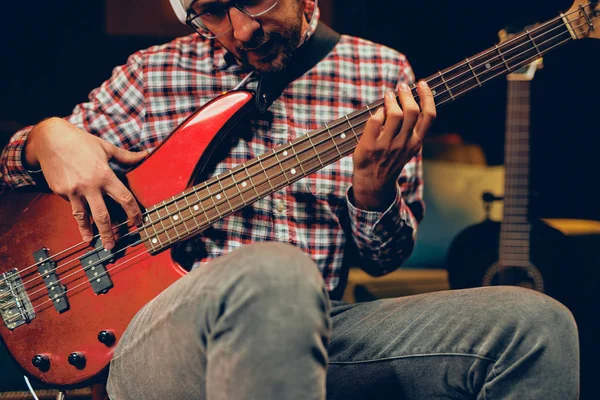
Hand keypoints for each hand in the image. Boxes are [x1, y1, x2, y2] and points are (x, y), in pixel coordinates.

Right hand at [26, 118, 147, 248]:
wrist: (51, 139)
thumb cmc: (81, 142)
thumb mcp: (106, 147)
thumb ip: (126, 156)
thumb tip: (145, 154)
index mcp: (105, 175)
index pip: (124, 199)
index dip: (133, 213)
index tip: (137, 222)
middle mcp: (89, 186)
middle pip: (102, 216)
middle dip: (109, 233)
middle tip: (113, 246)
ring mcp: (73, 190)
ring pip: (83, 217)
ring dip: (88, 232)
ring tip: (92, 242)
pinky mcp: (60, 191)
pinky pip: (72, 204)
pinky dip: (77, 210)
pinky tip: (80, 217)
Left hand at [352, 81, 435, 209]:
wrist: (374, 182)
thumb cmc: (390, 159)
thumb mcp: (408, 148)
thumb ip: (412, 129)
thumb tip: (411, 101)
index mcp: (416, 142)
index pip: (429, 116)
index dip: (427, 96)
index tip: (422, 84)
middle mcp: (404, 143)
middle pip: (412, 110)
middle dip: (407, 94)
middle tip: (401, 87)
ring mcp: (387, 145)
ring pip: (394, 113)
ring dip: (390, 100)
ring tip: (388, 96)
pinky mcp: (370, 146)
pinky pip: (375, 121)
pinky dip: (376, 112)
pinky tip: (377, 112)